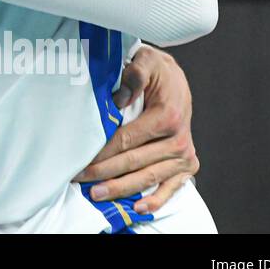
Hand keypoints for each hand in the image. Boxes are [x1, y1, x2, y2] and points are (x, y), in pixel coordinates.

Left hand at [74, 45, 197, 214]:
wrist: (178, 81)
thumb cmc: (157, 71)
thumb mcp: (146, 60)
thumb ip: (134, 75)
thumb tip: (118, 99)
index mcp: (167, 116)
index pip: (127, 140)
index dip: (104, 153)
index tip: (82, 162)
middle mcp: (178, 139)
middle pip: (135, 162)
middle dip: (106, 174)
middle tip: (82, 182)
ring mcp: (184, 155)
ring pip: (149, 177)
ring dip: (123, 189)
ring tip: (99, 195)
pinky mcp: (187, 165)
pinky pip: (172, 187)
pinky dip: (157, 200)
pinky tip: (139, 208)